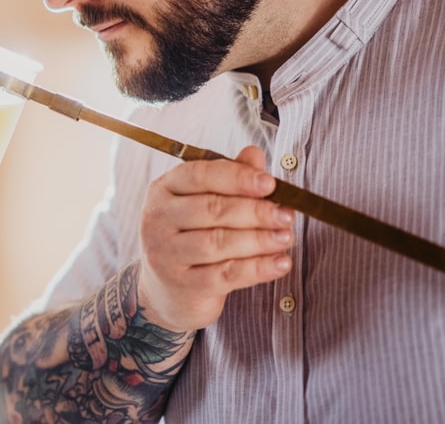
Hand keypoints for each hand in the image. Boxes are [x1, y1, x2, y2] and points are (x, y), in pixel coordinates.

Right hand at [137, 145, 293, 330]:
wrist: (169, 289)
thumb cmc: (192, 235)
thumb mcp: (206, 201)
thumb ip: (230, 177)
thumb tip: (254, 154)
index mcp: (163, 190)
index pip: (199, 175)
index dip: (237, 177)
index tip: (269, 183)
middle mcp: (157, 220)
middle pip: (211, 209)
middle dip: (255, 211)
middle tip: (286, 214)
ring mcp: (166, 255)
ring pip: (218, 243)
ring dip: (259, 239)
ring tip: (286, 236)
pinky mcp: (182, 285)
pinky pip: (226, 275)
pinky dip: (258, 268)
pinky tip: (281, 263)